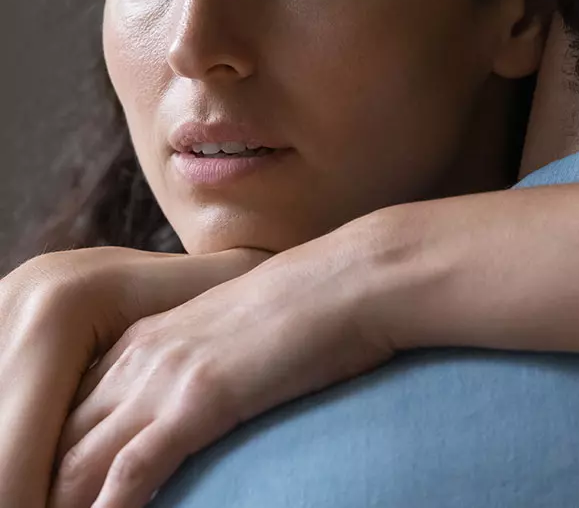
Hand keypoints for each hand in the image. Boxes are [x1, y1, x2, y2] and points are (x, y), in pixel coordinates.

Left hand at [49, 219, 398, 507]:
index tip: (52, 491)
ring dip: (64, 502)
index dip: (53, 458)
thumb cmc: (304, 307)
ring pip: (78, 460)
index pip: (72, 412)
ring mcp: (166, 374)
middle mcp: (141, 355)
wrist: (348, 279)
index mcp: (145, 339)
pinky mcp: (200, 398)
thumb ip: (197, 366)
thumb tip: (190, 407)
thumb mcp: (231, 333)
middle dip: (46, 485)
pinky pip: (134, 469)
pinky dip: (110, 507)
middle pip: (60, 438)